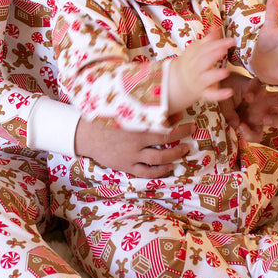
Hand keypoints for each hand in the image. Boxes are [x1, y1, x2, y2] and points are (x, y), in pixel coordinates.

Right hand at [74, 118, 193, 177]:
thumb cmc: (107, 118)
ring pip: (158, 159)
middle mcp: (136, 141)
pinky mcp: (126, 165)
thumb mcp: (125, 109)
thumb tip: (169, 105)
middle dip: (181, 141)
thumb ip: (145, 108)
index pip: (165, 127)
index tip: (190, 123)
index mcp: (136, 125)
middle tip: (190, 137)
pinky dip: (160, 171)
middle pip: (165, 143)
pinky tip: (169, 167)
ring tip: (183, 151)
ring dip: (174, 156)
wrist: (86, 135)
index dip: (180, 127)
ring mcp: (131, 155)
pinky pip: (146, 172)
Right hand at [167, 27, 234, 113]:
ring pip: (205, 78)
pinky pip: (210, 95)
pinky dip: (219, 95)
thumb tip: (216, 25)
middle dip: (213, 55)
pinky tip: (229, 92)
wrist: (178, 82)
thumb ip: (208, 39)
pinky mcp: (203, 93)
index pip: (204, 48)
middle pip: (203, 61)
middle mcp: (195, 68)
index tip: (230, 40)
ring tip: (226, 72)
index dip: (217, 43)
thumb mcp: (197, 50)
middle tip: (224, 49)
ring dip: (215, 75)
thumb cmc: (192, 63)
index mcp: (193, 55)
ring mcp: (198, 81)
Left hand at [218, 72, 277, 141]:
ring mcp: (262, 114)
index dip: (257, 90)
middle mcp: (263, 101)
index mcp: (256, 89)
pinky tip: (241, 127)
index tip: (248, 97)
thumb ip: (229, 109)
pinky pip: (258, 135)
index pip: (261, 85)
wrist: (222, 96)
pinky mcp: (254, 126)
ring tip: (266, 120)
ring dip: (277, 121)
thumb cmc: (225, 92)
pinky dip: (251, 135)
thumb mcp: (223, 97)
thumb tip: (237, 123)